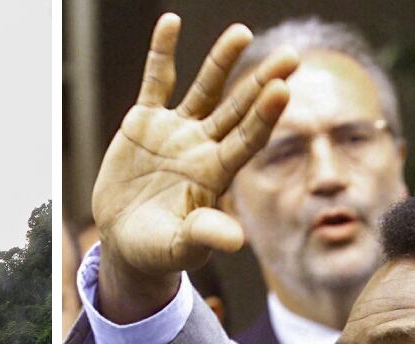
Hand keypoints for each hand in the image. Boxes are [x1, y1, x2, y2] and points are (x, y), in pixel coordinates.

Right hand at [91, 14, 297, 322]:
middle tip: (289, 56)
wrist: (125, 243)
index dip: (264, 116)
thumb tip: (236, 240)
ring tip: (242, 32)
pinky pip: (155, 82)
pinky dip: (161, 53)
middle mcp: (203, 146)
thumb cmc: (158, 250)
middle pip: (237, 108)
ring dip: (221, 61)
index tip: (283, 90)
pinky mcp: (145, 123)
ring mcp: (176, 132)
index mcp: (215, 174)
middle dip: (260, 82)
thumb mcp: (180, 247)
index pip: (247, 139)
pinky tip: (170, 22)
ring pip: (204, 89)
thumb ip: (205, 236)